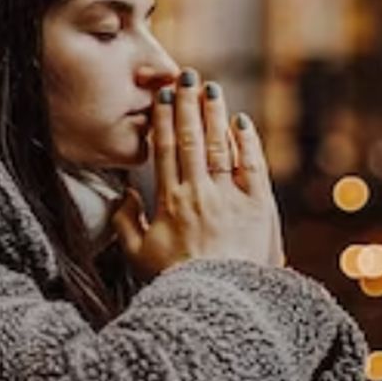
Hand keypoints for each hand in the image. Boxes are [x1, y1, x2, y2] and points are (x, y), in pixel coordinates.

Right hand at [113, 71, 282, 276]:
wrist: (220, 305)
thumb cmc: (176, 284)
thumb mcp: (139, 256)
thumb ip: (126, 223)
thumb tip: (123, 194)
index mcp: (170, 202)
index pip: (164, 149)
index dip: (162, 117)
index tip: (161, 94)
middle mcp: (199, 193)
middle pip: (191, 138)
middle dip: (188, 104)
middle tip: (186, 75)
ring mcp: (231, 198)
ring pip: (220, 146)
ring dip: (214, 114)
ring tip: (210, 88)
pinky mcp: (259, 208)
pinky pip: (253, 166)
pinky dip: (247, 142)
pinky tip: (241, 121)